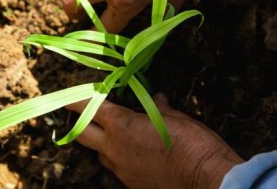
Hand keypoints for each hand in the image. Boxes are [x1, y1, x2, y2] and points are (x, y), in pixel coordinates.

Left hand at [66, 93, 242, 188]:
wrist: (206, 179)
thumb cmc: (192, 142)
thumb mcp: (175, 117)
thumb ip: (158, 107)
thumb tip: (156, 98)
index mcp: (122, 125)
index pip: (89, 109)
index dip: (76, 101)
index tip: (70, 96)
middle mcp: (114, 148)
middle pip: (83, 134)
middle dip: (82, 122)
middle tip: (91, 113)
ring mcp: (120, 169)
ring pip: (100, 153)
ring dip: (104, 141)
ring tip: (122, 132)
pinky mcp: (130, 183)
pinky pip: (116, 166)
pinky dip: (120, 155)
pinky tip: (137, 151)